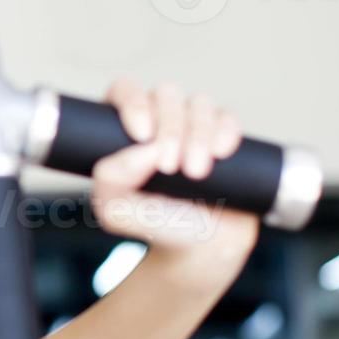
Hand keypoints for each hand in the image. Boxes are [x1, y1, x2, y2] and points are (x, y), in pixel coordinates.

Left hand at [88, 77, 259, 263]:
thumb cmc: (151, 223)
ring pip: (198, 103)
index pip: (125, 90)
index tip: (141, 134)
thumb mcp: (115, 211)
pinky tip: (221, 153)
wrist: (197, 247)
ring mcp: (194, 124)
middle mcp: (159, 118)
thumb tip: (142, 151)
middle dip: (170, 128)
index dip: (133, 102)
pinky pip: (228, 117)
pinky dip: (225, 130)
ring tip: (195, 172)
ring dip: (198, 134)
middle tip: (170, 167)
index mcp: (124, 128)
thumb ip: (111, 181)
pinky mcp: (224, 135)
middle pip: (165, 93)